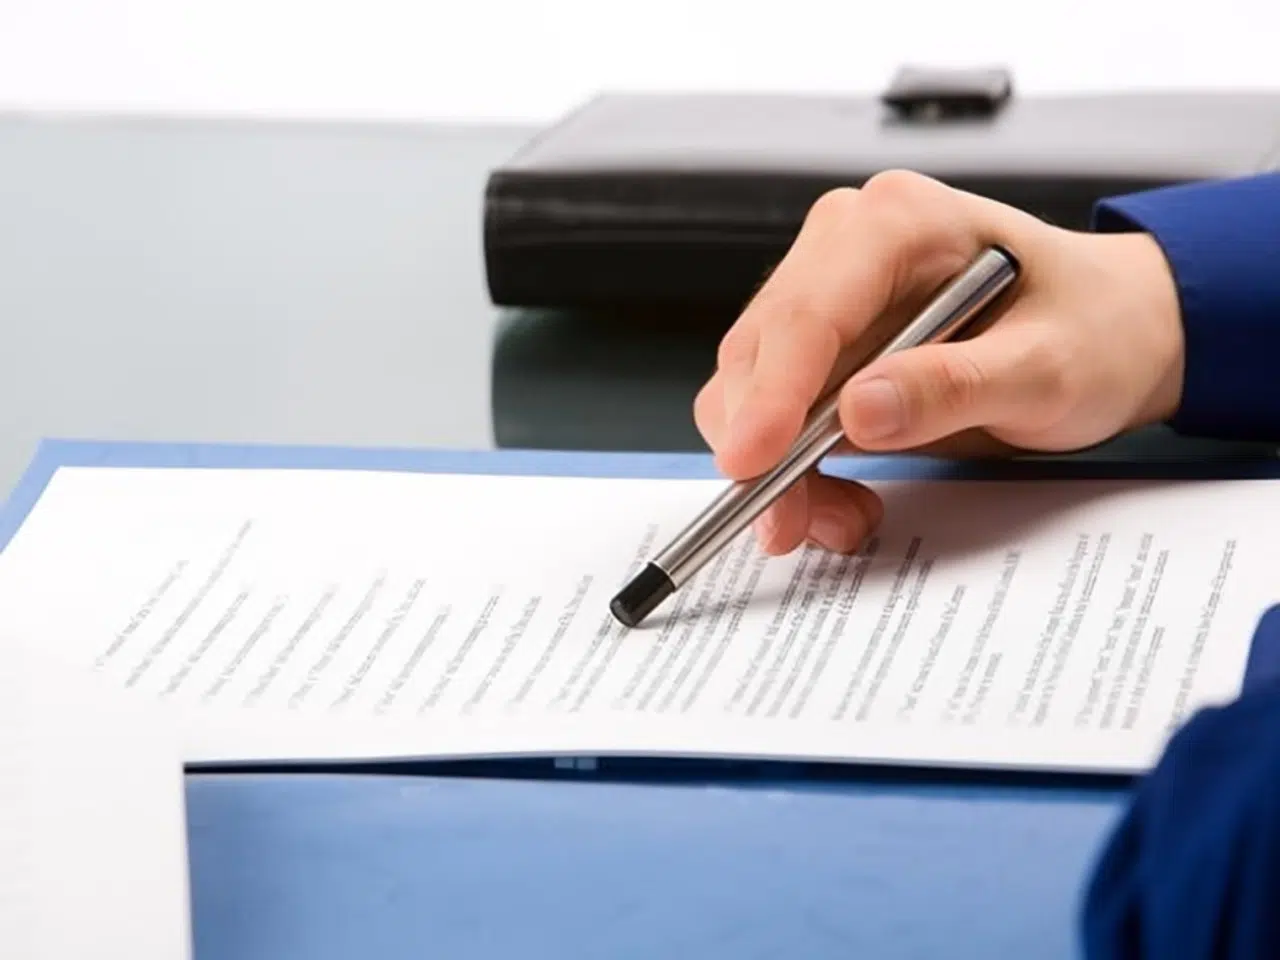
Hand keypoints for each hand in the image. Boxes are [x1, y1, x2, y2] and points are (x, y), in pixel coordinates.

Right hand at [694, 169, 1185, 555]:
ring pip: (751, 390)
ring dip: (778, 469)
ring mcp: (827, 296)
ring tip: (842, 517)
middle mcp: (845, 249)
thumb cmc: (1092, 331)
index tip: (752, 461)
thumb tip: (858, 412)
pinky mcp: (822, 347)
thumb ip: (955, 386)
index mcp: (899, 223)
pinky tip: (839, 498)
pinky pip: (773, 411)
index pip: (808, 311)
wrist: (1111, 334)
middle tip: (800, 524)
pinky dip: (790, 468)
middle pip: (760, 354)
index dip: (771, 392)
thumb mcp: (1049, 369)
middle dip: (768, 449)